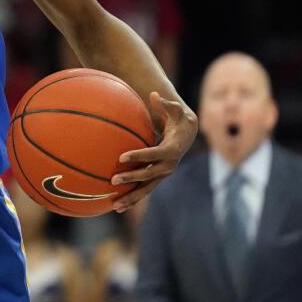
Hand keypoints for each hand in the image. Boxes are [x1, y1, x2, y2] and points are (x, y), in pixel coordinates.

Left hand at [112, 93, 197, 210]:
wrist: (188, 134)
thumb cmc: (178, 118)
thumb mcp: (175, 109)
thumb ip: (165, 104)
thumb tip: (154, 94)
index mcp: (171, 149)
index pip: (153, 154)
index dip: (139, 156)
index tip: (121, 157)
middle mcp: (168, 165)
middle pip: (148, 175)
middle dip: (131, 178)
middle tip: (113, 180)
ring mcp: (163, 174)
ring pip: (146, 189)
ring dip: (131, 197)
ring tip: (115, 206)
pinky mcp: (157, 178)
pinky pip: (144, 190)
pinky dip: (132, 199)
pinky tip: (117, 207)